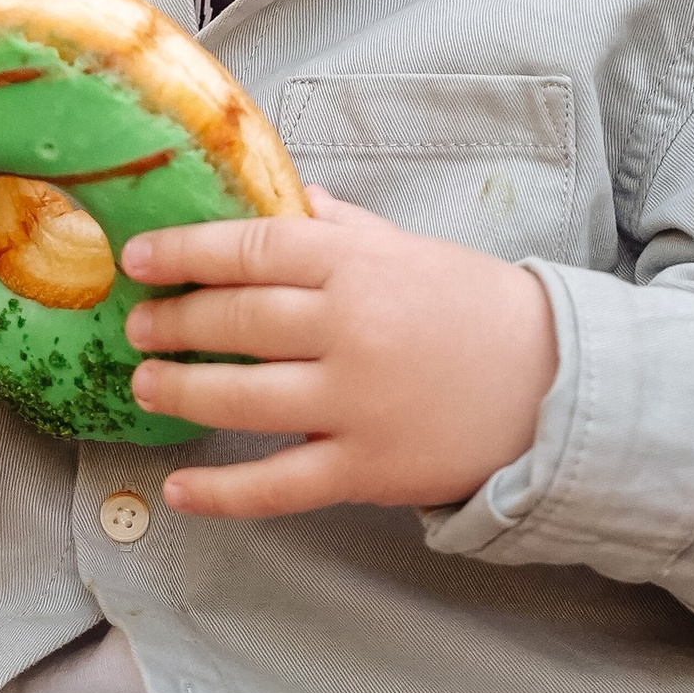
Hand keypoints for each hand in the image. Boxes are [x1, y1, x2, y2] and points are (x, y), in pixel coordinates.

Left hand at [121, 186, 557, 521]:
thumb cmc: (477, 310)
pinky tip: (179, 490)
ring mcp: (356, 403)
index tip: (139, 259)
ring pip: (240, 400)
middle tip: (138, 326)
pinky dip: (220, 493)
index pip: (251, 248)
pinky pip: (276, 486)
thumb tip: (289, 199)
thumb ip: (343, 228)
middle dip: (172, 323)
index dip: (184, 253)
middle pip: (234, 322)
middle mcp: (351, 328)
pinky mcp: (366, 468)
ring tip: (147, 386)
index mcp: (359, 264)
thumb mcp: (411, 250)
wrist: (555, 385)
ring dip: (180, 392)